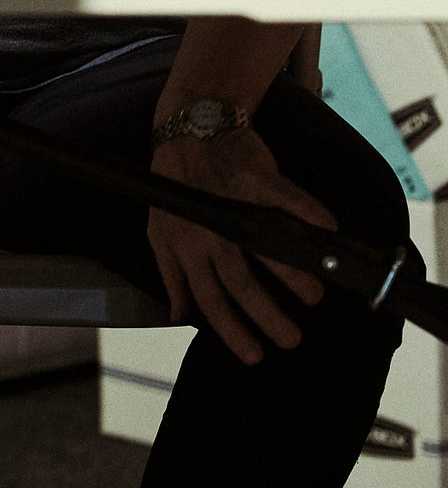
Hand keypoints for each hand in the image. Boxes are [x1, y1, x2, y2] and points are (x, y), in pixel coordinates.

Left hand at [147, 129, 337, 365]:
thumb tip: (177, 315)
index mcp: (186, 247)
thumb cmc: (175, 186)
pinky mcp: (254, 177)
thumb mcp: (159, 231)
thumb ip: (171, 275)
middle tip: (292, 339)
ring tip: (314, 295)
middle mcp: (209, 231)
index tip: (255, 356)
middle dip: (266, 315)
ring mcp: (232, 204)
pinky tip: (329, 230)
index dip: (231, 330)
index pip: (208, 299)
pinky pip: (286, 199)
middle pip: (239, 281)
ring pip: (264, 247)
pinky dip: (308, 212)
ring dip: (290, 273)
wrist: (188, 130)